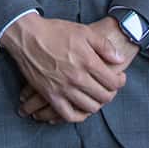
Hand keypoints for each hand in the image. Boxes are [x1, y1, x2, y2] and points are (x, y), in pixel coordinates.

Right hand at [1, 14, 130, 123]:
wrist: (28, 37)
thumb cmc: (56, 32)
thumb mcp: (84, 31)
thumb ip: (105, 46)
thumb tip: (120, 59)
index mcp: (88, 61)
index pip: (113, 82)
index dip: (120, 82)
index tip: (119, 78)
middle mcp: (77, 78)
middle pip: (104, 97)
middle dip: (111, 93)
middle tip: (109, 88)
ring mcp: (63, 88)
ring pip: (89, 108)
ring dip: (97, 104)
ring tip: (96, 96)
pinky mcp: (50, 95)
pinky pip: (68, 115)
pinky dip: (78, 116)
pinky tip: (81, 109)